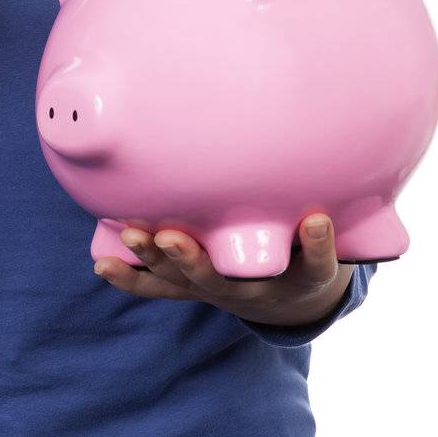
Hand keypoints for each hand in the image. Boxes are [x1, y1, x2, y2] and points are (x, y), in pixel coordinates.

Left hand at [94, 214, 355, 328]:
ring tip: (133, 236)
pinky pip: (159, 288)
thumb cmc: (305, 243)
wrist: (289, 295)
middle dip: (193, 259)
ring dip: (154, 260)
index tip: (317, 221)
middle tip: (171, 237)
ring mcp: (219, 291)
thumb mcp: (325, 226)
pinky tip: (104, 264)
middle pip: (222, 280)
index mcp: (300, 277)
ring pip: (184, 282)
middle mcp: (255, 290)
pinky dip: (131, 277)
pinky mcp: (193, 288)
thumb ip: (324, 197)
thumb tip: (334, 141)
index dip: (318, 246)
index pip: (315, 266)